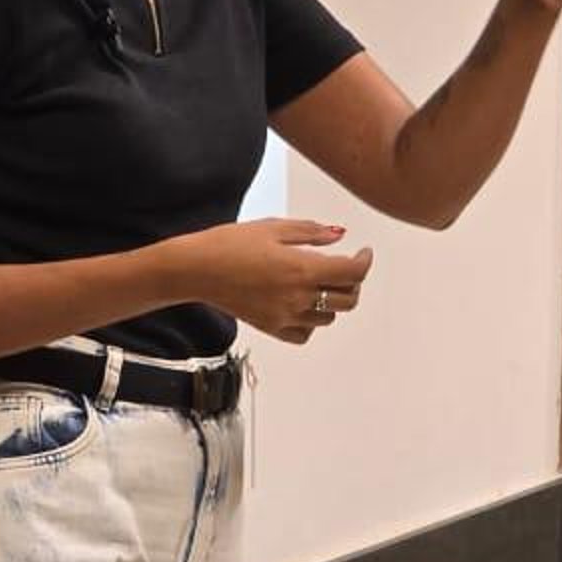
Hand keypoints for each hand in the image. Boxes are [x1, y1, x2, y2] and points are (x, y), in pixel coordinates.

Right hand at [186, 219, 373, 345]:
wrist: (197, 269)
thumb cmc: (230, 244)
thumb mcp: (273, 227)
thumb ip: (311, 233)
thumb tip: (339, 235)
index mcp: (302, 269)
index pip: (352, 272)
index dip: (365, 261)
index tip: (363, 253)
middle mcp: (298, 297)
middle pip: (348, 299)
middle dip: (353, 281)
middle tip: (345, 266)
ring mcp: (285, 316)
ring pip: (329, 317)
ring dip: (333, 300)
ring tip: (320, 282)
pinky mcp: (271, 328)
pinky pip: (305, 333)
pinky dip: (312, 322)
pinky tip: (303, 305)